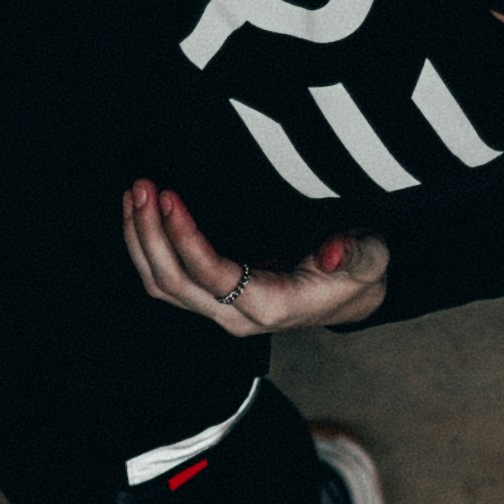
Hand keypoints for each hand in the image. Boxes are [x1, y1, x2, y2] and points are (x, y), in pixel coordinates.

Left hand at [124, 178, 390, 336]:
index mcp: (271, 306)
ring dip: (140, 239)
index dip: (186, 239)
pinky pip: (166, 280)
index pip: (214, 277)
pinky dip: (146, 247)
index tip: (171, 198)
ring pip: (161, 285)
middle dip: (150, 234)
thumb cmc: (358, 272)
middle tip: (142, 187)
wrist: (350, 295)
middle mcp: (237, 316)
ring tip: (134, 194)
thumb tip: (330, 251)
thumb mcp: (370, 259)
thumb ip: (353, 253)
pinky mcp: (209, 300)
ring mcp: (218, 311)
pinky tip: (139, 213)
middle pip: (174, 283)